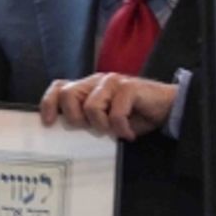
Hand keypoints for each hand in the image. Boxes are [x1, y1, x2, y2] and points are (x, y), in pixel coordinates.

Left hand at [40, 73, 177, 141]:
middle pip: (68, 95)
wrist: (167, 107)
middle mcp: (96, 81)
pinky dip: (121, 128)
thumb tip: (63, 132)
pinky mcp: (129, 87)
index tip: (48, 123)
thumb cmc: (133, 115)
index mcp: (87, 87)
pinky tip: (128, 133)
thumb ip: (87, 119)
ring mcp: (112, 82)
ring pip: (91, 106)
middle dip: (75, 118)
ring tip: (114, 131)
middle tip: (93, 129)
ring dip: (102, 126)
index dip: (49, 103)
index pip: (59, 87)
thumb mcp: (105, 119)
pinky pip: (115, 113)